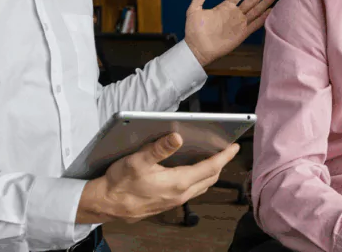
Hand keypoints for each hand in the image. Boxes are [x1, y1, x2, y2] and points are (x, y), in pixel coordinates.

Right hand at [76, 132, 239, 223]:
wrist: (107, 204)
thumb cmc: (120, 182)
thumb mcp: (138, 160)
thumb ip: (159, 148)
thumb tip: (178, 137)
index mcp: (178, 182)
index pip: (210, 167)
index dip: (224, 156)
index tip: (234, 146)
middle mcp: (180, 194)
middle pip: (209, 178)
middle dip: (220, 163)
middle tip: (225, 150)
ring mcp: (174, 201)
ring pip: (201, 186)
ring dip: (209, 173)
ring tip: (212, 159)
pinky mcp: (167, 203)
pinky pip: (191, 191)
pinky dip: (198, 179)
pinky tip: (191, 171)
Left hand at [184, 0, 278, 65]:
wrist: (197, 48)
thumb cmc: (194, 30)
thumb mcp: (194, 9)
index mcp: (225, 7)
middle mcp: (234, 14)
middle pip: (251, 0)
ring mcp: (239, 24)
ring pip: (256, 10)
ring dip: (266, 2)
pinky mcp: (242, 34)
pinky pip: (255, 25)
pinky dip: (263, 18)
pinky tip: (271, 11)